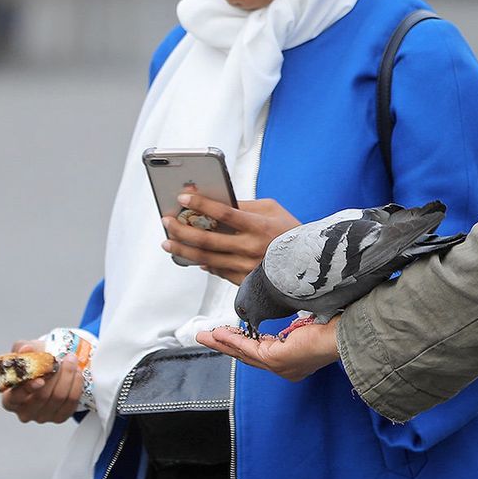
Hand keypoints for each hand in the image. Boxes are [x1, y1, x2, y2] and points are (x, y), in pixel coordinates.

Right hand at [0, 353, 85, 423]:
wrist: (52, 367)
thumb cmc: (34, 362)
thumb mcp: (27, 351)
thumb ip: (23, 348)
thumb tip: (25, 349)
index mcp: (10, 398)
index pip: (14, 398)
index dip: (27, 390)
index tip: (40, 380)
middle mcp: (24, 411)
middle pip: (41, 397)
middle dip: (56, 376)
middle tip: (65, 360)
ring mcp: (41, 417)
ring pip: (58, 398)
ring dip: (68, 377)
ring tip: (72, 363)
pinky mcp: (58, 417)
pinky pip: (71, 403)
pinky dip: (76, 386)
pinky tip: (76, 374)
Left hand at [162, 193, 299, 284]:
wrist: (310, 263)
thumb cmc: (289, 230)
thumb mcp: (272, 210)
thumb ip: (244, 206)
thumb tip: (214, 203)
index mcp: (259, 227)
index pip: (224, 213)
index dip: (202, 204)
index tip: (182, 197)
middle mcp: (251, 249)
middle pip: (208, 240)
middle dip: (182, 229)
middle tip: (167, 221)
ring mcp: (247, 268)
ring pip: (206, 259)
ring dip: (183, 249)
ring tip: (168, 241)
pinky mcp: (245, 281)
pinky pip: (217, 272)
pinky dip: (202, 263)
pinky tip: (191, 256)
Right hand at [198, 317, 337, 382]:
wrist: (344, 334)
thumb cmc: (335, 329)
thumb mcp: (308, 326)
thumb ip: (295, 327)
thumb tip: (293, 320)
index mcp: (293, 361)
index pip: (262, 352)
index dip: (243, 343)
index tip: (228, 334)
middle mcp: (285, 368)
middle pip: (248, 356)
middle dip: (225, 346)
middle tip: (207, 338)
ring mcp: (280, 366)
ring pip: (244, 353)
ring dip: (224, 343)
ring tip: (206, 335)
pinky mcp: (276, 359)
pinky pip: (249, 349)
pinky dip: (233, 340)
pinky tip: (221, 333)